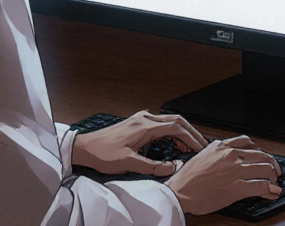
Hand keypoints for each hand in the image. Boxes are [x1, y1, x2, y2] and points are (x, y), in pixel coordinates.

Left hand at [72, 110, 207, 176]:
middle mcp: (145, 118)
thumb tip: (171, 167)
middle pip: (176, 120)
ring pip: (168, 121)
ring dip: (181, 132)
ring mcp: (140, 119)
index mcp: (145, 126)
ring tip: (188, 146)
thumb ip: (152, 166)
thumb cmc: (103, 154)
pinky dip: (170, 131)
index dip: (191, 138)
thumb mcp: (128, 163)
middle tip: (200, 144)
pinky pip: (160, 123)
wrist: (84, 147)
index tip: (199, 148)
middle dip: (190, 132)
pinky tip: (171, 142)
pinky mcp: (136, 123)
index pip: (176, 128)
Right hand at [166, 135, 283, 214]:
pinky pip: (261, 186)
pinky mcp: (237, 187)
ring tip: (275, 183)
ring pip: (265, 169)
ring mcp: (235, 171)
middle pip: (261, 155)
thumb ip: (218, 154)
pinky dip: (271, 190)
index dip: (259, 150)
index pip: (248, 142)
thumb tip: (231, 158)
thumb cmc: (187, 179)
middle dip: (272, 164)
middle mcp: (231, 155)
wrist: (179, 192)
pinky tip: (273, 193)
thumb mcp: (202, 157)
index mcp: (221, 146)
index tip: (263, 157)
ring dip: (273, 177)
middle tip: (275, 171)